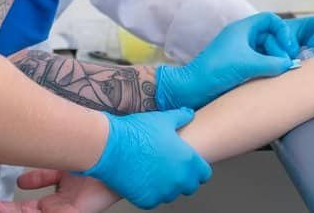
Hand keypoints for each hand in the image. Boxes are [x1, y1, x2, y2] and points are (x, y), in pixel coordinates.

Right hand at [0, 170, 119, 212]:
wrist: (118, 154)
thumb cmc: (97, 160)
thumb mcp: (61, 166)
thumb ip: (42, 176)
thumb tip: (18, 183)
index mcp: (57, 197)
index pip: (26, 206)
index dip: (5, 205)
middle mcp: (60, 207)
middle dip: (2, 210)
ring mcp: (67, 211)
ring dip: (11, 212)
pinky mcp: (75, 212)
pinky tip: (18, 210)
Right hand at [81, 109, 209, 208]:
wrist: (109, 146)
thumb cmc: (136, 132)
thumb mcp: (162, 119)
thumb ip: (180, 117)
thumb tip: (189, 113)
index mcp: (187, 160)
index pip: (204, 174)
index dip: (197, 169)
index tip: (189, 165)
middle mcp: (178, 179)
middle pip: (189, 186)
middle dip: (182, 179)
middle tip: (168, 167)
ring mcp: (163, 192)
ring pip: (171, 194)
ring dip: (166, 186)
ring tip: (153, 171)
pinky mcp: (147, 200)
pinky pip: (153, 200)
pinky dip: (149, 193)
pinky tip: (141, 179)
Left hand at [155, 12, 297, 110]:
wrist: (193, 89)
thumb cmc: (215, 70)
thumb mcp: (247, 64)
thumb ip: (272, 63)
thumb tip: (291, 64)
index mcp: (242, 29)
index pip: (270, 20)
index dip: (283, 31)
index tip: (289, 47)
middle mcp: (243, 38)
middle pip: (271, 36)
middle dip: (281, 48)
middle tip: (286, 63)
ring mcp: (242, 52)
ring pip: (268, 50)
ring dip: (276, 59)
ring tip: (281, 71)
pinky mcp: (241, 66)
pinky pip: (261, 62)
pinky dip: (270, 67)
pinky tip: (274, 77)